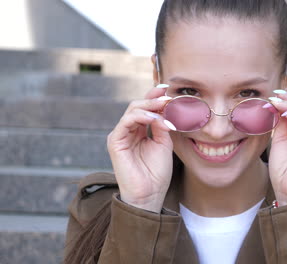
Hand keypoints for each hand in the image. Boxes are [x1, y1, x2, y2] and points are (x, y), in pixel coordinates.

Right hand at [107, 85, 175, 212]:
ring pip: (132, 110)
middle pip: (138, 105)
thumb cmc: (157, 173)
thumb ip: (162, 125)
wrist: (149, 194)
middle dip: (153, 99)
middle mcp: (128, 131)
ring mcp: (120, 135)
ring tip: (164, 106)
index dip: (154, 97)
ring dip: (149, 106)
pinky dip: (141, 117)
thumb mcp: (164, 144)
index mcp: (139, 131)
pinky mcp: (115, 142)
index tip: (167, 89)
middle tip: (168, 97)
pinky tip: (154, 119)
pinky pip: (126, 121)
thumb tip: (164, 109)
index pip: (146, 108)